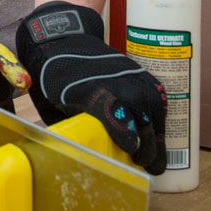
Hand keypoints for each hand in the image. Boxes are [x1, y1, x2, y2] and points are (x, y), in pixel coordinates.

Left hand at [16, 0, 168, 174]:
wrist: (64, 43)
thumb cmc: (54, 79)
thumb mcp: (52, 107)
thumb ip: (70, 130)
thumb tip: (83, 156)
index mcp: (91, 92)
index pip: (116, 116)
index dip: (127, 136)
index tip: (133, 153)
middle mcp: (117, 83)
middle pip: (141, 117)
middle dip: (147, 145)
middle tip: (148, 168)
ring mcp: (132, 77)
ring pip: (155, 110)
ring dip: (157, 136)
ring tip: (156, 159)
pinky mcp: (141, 75)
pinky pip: (157, 100)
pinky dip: (158, 119)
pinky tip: (156, 136)